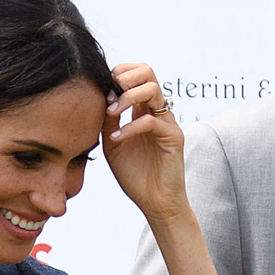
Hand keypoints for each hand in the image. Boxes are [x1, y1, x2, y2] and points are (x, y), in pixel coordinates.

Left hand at [102, 63, 187, 222]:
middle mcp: (158, 112)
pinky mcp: (173, 138)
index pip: (136, 75)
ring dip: (127, 97)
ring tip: (112, 113)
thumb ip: (108, 121)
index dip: (118, 74)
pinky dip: (130, 127)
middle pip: (147, 71)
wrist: (154, 203)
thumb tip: (102, 97)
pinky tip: (117, 138)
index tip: (101, 91)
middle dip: (124, 78)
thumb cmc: (134, 175)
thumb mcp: (113, 143)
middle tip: (109, 95)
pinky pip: (151, 121)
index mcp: (144, 110)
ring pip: (152, 90)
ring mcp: (167, 123)